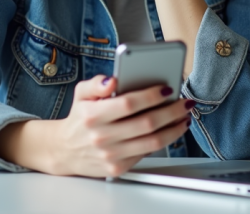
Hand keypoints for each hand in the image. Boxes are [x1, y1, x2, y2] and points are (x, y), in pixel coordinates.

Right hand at [51, 75, 192, 177]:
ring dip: (174, 129)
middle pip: (146, 123)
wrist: (64, 151)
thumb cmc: (79, 118)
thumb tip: (111, 80)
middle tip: (184, 102)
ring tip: (183, 117)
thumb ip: (95, 83)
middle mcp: (101, 137)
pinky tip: (171, 130)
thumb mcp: (81, 94)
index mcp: (93, 115)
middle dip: (171, 111)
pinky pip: (146, 154)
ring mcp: (110, 155)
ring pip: (152, 142)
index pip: (128, 104)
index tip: (167, 89)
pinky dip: (163, 142)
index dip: (151, 96)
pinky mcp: (117, 168)